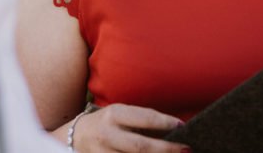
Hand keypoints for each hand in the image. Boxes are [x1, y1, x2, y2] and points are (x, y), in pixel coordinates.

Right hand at [72, 104, 188, 152]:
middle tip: (187, 150)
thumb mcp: (122, 114)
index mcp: (115, 114)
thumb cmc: (108, 123)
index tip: (184, 127)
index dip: (166, 123)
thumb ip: (143, 121)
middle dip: (166, 149)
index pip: (145, 118)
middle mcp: (108, 134)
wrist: (75, 136)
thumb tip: (175, 129)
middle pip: (141, 146)